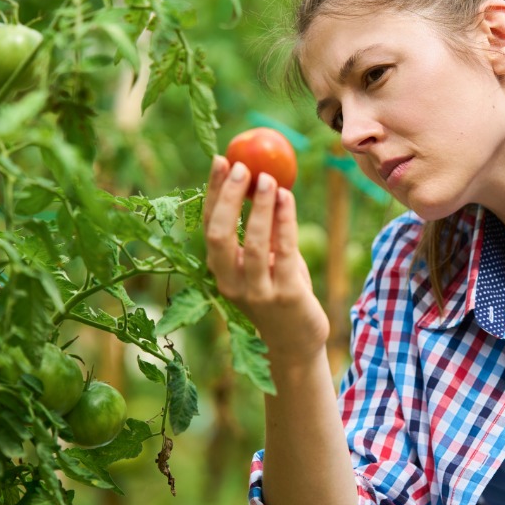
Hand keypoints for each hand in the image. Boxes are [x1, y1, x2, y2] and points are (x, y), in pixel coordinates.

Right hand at [203, 156, 329, 364]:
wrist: (295, 343)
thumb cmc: (279, 294)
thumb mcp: (266, 261)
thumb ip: (263, 230)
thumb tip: (264, 178)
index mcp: (220, 271)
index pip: (209, 225)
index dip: (212, 192)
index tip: (221, 160)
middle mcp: (231, 283)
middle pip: (219, 235)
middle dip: (227, 198)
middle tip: (242, 167)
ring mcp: (257, 291)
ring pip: (252, 244)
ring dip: (258, 207)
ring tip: (268, 178)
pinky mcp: (286, 295)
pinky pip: (284, 251)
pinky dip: (285, 221)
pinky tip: (288, 198)